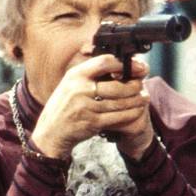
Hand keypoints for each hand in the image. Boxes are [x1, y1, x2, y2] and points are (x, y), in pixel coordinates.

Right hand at [31, 50, 151, 160]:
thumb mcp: (70, 84)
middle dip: (133, 85)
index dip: (124, 63)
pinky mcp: (91, 122)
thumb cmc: (64, 107)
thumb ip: (90, 74)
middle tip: (142, 84)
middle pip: (116, 85)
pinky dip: (130, 114)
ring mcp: (85, 106)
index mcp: (75, 75)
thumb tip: (117, 64)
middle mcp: (79, 89)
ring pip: (119, 102)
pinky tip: (137, 111)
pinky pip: (117, 117)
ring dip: (135, 100)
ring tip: (144, 98)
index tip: (137, 65)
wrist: (50, 132)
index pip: (104, 62)